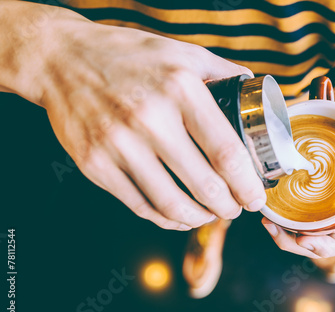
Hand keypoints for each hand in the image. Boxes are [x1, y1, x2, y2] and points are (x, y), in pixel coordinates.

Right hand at [25, 9, 266, 229]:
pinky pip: (138, 205)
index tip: (256, 196)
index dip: (246, 183)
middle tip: (236, 209)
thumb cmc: (128, 56)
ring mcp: (118, 144)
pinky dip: (165, 219)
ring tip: (209, 215)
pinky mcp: (94, 163)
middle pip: (203, 184)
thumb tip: (254, 93)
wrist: (62, 59)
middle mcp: (149, 117)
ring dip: (199, 218)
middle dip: (228, 207)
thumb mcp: (181, 52)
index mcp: (180, 88)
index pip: (226, 151)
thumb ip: (222, 72)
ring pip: (171, 203)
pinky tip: (178, 216)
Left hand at [261, 79, 334, 257]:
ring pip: (300, 232)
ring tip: (266, 221)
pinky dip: (279, 217)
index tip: (306, 238)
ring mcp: (319, 202)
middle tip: (274, 229)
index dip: (329, 247)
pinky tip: (266, 209)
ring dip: (282, 234)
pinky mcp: (302, 191)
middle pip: (318, 242)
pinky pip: (290, 213)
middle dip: (295, 243)